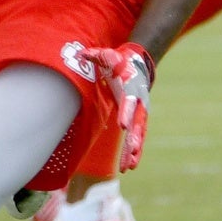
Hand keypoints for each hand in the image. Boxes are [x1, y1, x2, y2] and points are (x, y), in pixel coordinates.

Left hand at [78, 41, 153, 170]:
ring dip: (134, 150)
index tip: (122, 125)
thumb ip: (95, 56)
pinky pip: (136, 139)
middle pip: (138, 122)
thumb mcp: (107, 56)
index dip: (126, 112)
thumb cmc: (119, 61)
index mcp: (131, 87)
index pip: (129, 101)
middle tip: (133, 150)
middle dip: (135, 137)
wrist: (138, 66)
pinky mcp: (137, 120)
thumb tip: (81, 54)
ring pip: (139, 135)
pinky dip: (133, 152)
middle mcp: (139, 102)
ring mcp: (140, 113)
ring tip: (130, 166)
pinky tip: (129, 167)